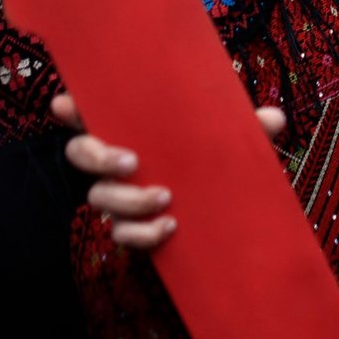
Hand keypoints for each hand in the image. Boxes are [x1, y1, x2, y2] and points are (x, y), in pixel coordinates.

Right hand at [53, 93, 286, 252]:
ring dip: (128, 199)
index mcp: (134, 128)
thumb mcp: (232, 135)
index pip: (94, 112)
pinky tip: (169, 229)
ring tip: (165, 198)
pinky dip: (142, 234)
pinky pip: (122, 235)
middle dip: (98, 157)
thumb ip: (248, 125)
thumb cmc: (216, 153)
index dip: (73, 109)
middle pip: (81, 154)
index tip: (64, 104)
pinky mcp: (131, 227)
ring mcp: (119, 195)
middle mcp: (116, 160)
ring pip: (99, 198)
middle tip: (132, 162)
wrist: (225, 204)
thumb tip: (274, 119)